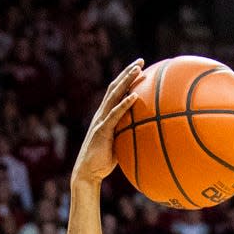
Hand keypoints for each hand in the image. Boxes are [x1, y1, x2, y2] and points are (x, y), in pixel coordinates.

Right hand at [72, 60, 146, 186]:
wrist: (88, 173)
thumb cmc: (104, 162)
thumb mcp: (119, 144)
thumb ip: (128, 135)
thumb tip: (145, 134)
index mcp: (105, 115)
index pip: (116, 91)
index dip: (126, 78)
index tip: (139, 68)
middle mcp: (102, 113)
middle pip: (115, 87)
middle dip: (127, 72)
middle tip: (140, 61)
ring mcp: (101, 120)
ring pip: (114, 95)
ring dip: (126, 81)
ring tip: (138, 70)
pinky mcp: (102, 130)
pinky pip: (115, 114)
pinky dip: (125, 104)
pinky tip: (135, 96)